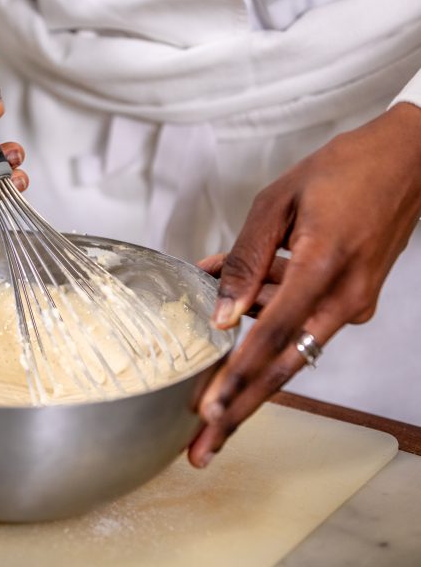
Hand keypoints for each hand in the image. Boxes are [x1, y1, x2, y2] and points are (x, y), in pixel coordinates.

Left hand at [188, 102, 420, 467]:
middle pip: (282, 367)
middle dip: (239, 409)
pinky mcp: (352, 300)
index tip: (209, 411)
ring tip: (208, 338)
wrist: (406, 158)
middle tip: (204, 447)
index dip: (237, 376)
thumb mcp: (278, 202)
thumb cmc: (343, 170)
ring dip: (247, 352)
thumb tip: (223, 312)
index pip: (272, 335)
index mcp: (324, 266)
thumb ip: (247, 260)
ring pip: (289, 348)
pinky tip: (238, 296)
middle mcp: (344, 297)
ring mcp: (352, 303)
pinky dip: (268, 314)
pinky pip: (301, 320)